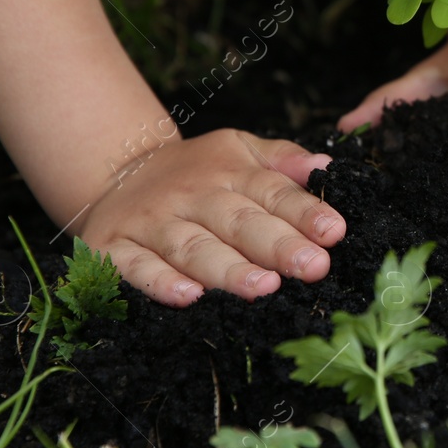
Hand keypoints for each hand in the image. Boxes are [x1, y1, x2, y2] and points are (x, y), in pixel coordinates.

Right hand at [78, 129, 343, 305]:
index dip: (304, 213)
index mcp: (228, 172)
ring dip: (228, 269)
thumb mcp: (239, 149)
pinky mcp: (113, 248)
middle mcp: (192, 196)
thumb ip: (282, 159)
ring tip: (263, 288)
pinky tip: (189, 298)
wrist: (117, 171)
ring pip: (192, 248)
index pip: (272, 192)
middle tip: (312, 266)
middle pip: (237, 222)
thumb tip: (325, 165)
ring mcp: (152, 223)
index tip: (334, 232)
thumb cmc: (195, 170)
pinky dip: (160, 283)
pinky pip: (137, 267)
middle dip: (276, 245)